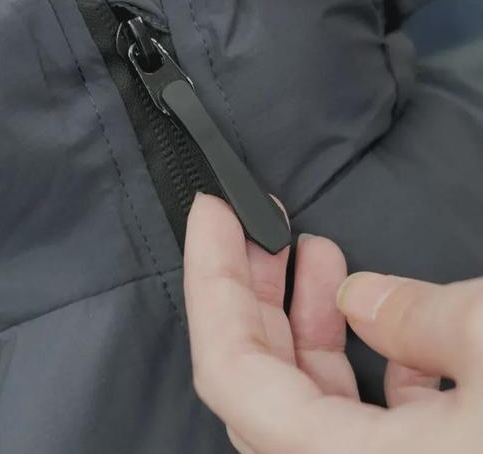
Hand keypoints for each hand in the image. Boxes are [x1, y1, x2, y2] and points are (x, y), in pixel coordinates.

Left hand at [185, 193, 482, 452]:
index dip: (209, 280)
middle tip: (252, 227)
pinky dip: (362, 361)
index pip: (228, 368)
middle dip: (250, 287)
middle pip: (257, 374)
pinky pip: (361, 416)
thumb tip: (360, 297)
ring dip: (306, 316)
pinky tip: (383, 320)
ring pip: (308, 393)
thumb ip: (420, 320)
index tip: (211, 214)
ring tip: (312, 252)